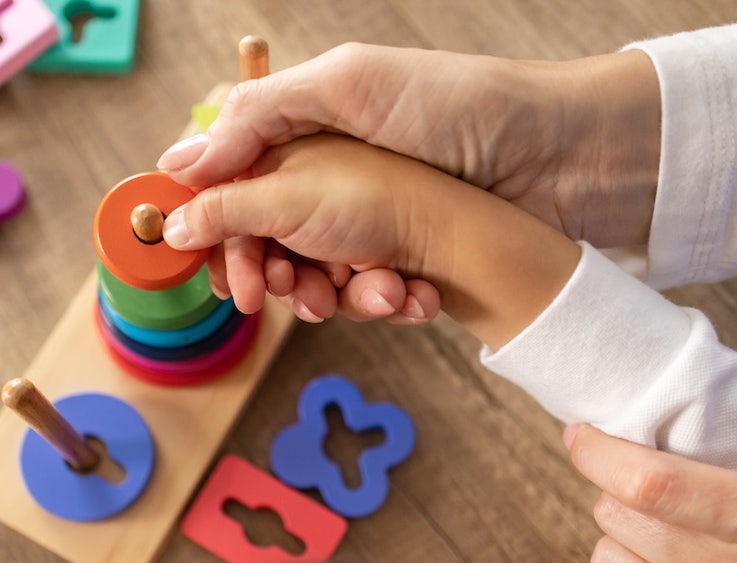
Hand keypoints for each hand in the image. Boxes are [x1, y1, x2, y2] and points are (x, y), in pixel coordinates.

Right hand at [159, 43, 660, 248]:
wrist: (561, 159)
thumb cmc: (457, 107)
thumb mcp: (346, 87)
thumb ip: (255, 120)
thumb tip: (175, 164)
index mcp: (305, 130)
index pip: (229, 186)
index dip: (213, 229)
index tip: (212, 265)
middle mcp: (330, 179)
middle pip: (263, 242)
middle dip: (269, 272)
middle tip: (276, 291)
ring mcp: (367, 224)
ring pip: (312, 279)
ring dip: (326, 294)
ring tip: (363, 286)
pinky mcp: (403, 260)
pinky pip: (366, 297)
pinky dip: (380, 301)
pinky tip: (405, 290)